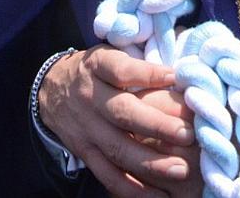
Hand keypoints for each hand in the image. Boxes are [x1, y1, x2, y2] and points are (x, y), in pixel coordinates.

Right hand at [37, 46, 197, 197]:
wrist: (52, 90)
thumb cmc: (96, 72)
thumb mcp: (109, 56)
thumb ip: (138, 64)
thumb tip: (180, 75)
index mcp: (97, 67)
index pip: (119, 70)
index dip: (146, 73)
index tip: (173, 77)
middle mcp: (89, 98)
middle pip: (121, 112)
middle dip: (156, 125)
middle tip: (187, 133)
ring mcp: (86, 128)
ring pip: (117, 148)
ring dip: (150, 162)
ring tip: (181, 168)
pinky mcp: (85, 153)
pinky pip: (108, 175)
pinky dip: (133, 188)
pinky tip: (159, 195)